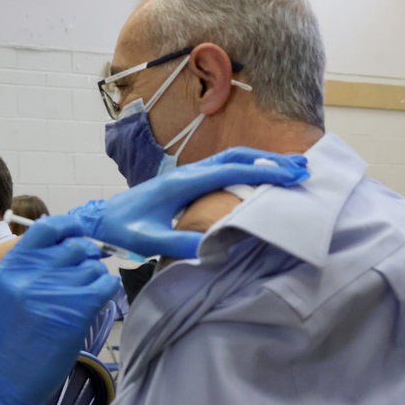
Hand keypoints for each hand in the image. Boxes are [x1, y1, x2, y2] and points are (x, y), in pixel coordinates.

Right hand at [0, 215, 120, 404]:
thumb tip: (71, 244)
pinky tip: (97, 301)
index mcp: (10, 267)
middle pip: (76, 247)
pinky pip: (106, 285)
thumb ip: (31, 266)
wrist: (5, 378)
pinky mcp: (75, 311)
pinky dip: (107, 290)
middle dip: (87, 258)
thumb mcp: (7, 292)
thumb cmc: (10, 337)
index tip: (78, 235)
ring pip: (93, 268)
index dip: (69, 228)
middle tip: (85, 274)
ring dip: (96, 279)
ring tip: (86, 296)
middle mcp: (29, 274)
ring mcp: (52, 292)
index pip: (47, 228)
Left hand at [68, 147, 308, 259]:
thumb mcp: (150, 240)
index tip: (292, 176)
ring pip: (231, 161)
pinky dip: (246, 170)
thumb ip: (181, 244)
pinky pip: (222, 170)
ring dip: (260, 162)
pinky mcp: (186, 183)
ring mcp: (188, 176)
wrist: (101, 220)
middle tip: (303, 168)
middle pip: (237, 157)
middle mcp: (189, 173)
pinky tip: (259, 181)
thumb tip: (216, 247)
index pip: (232, 170)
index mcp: (184, 181)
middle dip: (270, 160)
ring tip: (290, 170)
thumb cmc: (123, 229)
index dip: (264, 171)